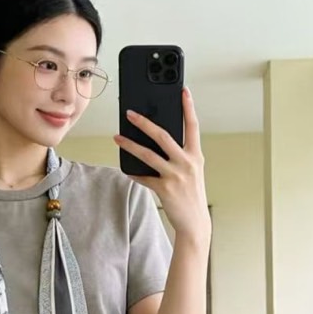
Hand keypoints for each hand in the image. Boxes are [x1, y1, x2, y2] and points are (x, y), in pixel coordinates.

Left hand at [114, 86, 209, 241]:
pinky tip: (126, 169)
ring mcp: (176, 175)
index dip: (188, 107)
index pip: (192, 126)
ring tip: (117, 137)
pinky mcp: (164, 188)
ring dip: (130, 144)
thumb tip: (159, 141)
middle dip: (144, 122)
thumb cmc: (191, 194)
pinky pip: (143, 177)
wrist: (194, 222)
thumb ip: (180, 155)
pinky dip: (134, 173)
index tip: (183, 91)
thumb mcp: (192, 171)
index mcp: (195, 155)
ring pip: (148, 154)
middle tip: (130, 113)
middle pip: (163, 135)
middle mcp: (187, 162)